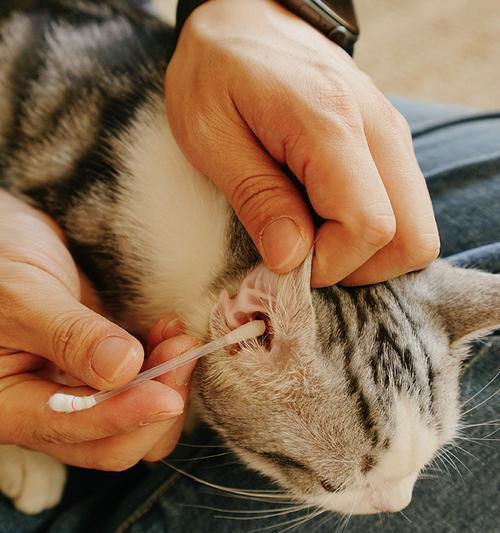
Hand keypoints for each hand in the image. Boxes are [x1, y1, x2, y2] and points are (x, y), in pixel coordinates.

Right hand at [0, 191, 195, 467]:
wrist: (9, 239)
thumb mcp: (24, 294)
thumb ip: (70, 335)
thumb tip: (123, 370)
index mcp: (11, 405)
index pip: (74, 431)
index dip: (125, 416)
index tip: (168, 395)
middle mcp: (47, 407)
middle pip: (113, 441)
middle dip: (155, 401)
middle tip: (180, 354)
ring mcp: (79, 387)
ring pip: (136, 417)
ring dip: (167, 384)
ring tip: (178, 339)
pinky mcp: (102, 367)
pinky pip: (143, 384)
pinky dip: (164, 365)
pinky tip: (169, 332)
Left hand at [166, 0, 439, 286]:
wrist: (246, 20)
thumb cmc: (216, 74)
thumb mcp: (212, 136)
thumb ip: (258, 198)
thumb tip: (293, 260)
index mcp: (330, 124)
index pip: (369, 226)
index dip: (328, 263)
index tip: (283, 259)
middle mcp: (379, 130)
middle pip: (412, 239)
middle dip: (356, 267)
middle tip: (303, 254)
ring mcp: (391, 138)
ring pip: (414, 232)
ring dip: (364, 254)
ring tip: (310, 235)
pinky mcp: (388, 146)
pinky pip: (401, 212)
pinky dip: (368, 234)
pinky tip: (324, 218)